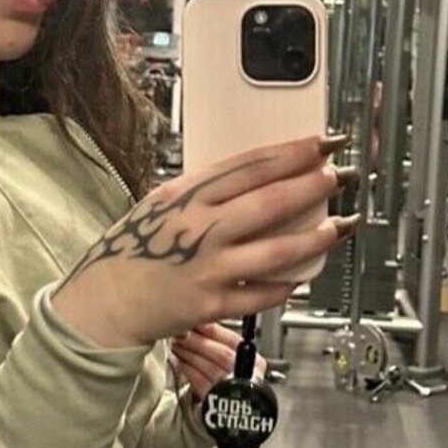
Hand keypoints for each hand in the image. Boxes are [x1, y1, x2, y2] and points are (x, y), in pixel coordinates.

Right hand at [52, 133, 360, 348]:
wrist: (105, 299)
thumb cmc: (135, 248)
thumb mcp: (164, 204)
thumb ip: (208, 192)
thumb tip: (261, 177)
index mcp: (188, 195)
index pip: (251, 166)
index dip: (293, 152)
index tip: (323, 143)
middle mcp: (199, 228)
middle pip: (270, 202)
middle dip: (313, 186)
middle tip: (341, 177)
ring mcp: (207, 268)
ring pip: (275, 251)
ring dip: (314, 237)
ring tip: (338, 226)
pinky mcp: (211, 303)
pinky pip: (261, 293)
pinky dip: (286, 284)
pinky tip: (302, 275)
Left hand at [169, 322, 266, 402]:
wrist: (219, 415)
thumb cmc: (222, 382)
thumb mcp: (225, 359)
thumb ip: (216, 342)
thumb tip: (199, 322)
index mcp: (254, 362)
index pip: (234, 341)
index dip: (214, 330)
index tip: (197, 321)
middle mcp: (247, 377)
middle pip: (222, 354)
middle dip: (198, 341)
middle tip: (181, 332)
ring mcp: (233, 391)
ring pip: (210, 367)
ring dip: (190, 354)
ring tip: (177, 345)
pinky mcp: (217, 403)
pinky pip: (201, 382)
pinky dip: (188, 370)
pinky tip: (180, 362)